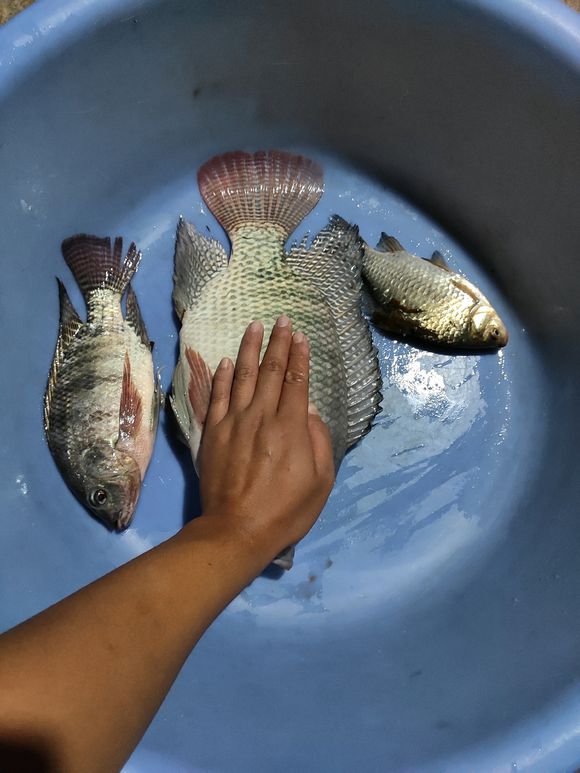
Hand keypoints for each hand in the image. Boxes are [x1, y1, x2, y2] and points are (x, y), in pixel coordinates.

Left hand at [197, 316, 334, 562]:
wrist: (237, 530)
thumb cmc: (286, 510)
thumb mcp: (320, 481)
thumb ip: (318, 440)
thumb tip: (310, 410)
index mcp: (290, 427)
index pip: (297, 381)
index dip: (300, 356)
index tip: (300, 336)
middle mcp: (261, 416)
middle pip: (271, 371)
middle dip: (278, 343)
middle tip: (282, 320)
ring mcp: (233, 423)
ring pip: (242, 376)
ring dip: (249, 349)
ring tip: (254, 327)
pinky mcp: (212, 434)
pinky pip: (217, 397)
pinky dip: (222, 377)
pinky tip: (225, 362)